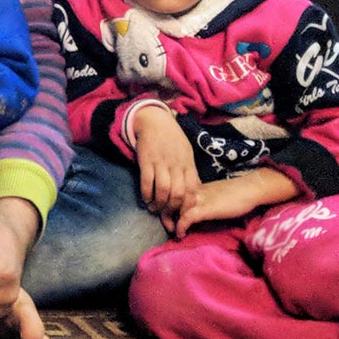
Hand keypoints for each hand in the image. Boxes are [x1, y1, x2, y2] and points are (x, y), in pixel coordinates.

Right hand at [132, 106, 198, 231]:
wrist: (155, 121)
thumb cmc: (172, 139)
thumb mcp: (186, 154)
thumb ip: (190, 172)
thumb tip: (192, 192)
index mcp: (188, 164)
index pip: (192, 190)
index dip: (187, 206)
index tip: (182, 215)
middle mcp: (176, 165)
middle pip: (178, 194)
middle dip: (172, 209)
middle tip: (167, 216)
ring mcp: (161, 163)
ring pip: (163, 190)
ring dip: (159, 204)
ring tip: (155, 210)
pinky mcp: (146, 161)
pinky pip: (147, 182)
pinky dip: (146, 194)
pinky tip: (146, 200)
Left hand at [174, 168, 300, 236]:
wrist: (250, 189)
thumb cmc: (235, 193)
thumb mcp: (213, 195)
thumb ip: (202, 200)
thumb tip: (195, 211)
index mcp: (193, 186)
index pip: (172, 192)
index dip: (166, 202)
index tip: (165, 213)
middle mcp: (192, 191)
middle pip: (169, 198)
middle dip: (163, 211)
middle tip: (165, 224)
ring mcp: (198, 199)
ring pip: (174, 207)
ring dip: (169, 220)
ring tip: (170, 230)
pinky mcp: (205, 208)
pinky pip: (186, 217)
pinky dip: (181, 226)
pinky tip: (181, 234)